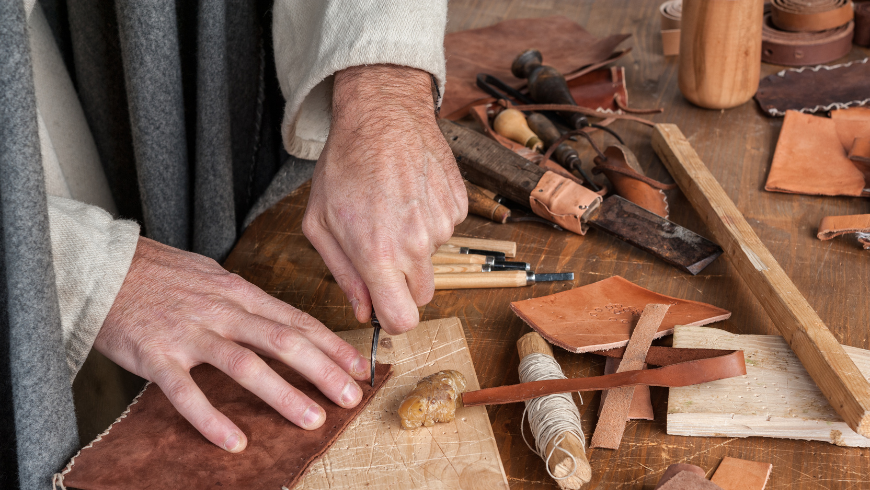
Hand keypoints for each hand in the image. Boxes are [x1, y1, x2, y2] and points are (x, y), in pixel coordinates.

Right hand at [94, 237, 370, 452]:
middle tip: (351, 396)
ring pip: (245, 365)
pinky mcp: (157, 356)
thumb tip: (281, 320)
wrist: (102, 266)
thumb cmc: (161, 274)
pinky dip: (211, 419)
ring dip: (282, 394)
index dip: (331, 344)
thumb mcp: (214, 277)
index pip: (296, 319)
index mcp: (239, 293)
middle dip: (322, 370)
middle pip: (283, 341)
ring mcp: (190, 333)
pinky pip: (187, 392)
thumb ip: (247, 301)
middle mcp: (222, 311)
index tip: (359, 366)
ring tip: (311, 419)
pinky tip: (235, 442)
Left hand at [302, 64, 466, 334]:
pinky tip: (410, 193)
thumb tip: (363, 310)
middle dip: (403, 283)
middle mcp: (416, 245)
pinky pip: (446, 230)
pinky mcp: (459, 206)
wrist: (383, 114)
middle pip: (422, 295)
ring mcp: (443, 225)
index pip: (402, 320)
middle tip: (382, 250)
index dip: (392, 318)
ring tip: (392, 208)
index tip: (383, 305)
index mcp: (378, 254)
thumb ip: (343, 273)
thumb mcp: (320, 222)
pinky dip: (430, 219)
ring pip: (433, 259)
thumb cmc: (344, 164)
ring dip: (415, 245)